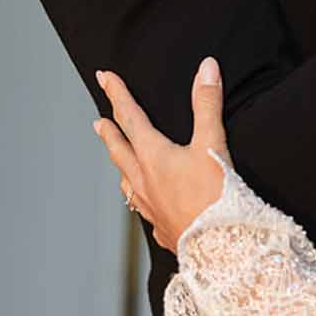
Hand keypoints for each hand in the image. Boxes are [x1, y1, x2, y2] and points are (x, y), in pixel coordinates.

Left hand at [92, 57, 230, 252]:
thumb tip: (206, 67)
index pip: (129, 117)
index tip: (104, 77)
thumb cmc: (215, 196)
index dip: (117, 94)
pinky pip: (142, 207)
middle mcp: (144, 180)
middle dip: (109, 132)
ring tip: (118, 161)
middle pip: (119, 150)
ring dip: (120, 166)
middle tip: (97, 122)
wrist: (218, 248)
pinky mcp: (162, 227)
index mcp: (153, 156)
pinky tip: (145, 204)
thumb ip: (207, 104)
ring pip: (126, 181)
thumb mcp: (213, 144)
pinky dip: (139, 198)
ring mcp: (150, 206)